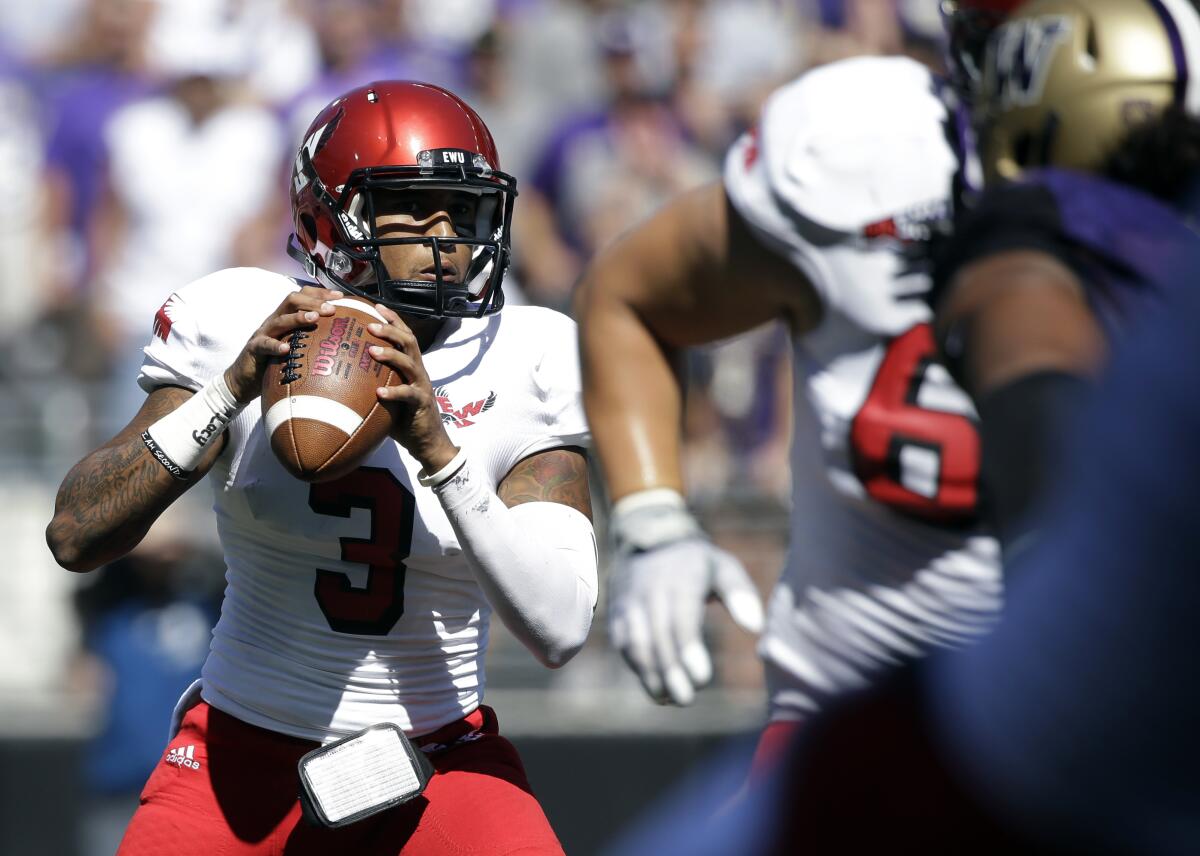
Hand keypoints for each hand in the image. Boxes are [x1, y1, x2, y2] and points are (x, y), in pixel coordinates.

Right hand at [223, 286, 342, 403]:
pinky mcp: (254, 349)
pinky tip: (286, 348)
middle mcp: (275, 321)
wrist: (244, 377)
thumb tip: (340, 338)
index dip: (321, 293)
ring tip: (314, 318)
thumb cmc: (274, 360)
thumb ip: (310, 338)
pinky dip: (275, 346)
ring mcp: (264, 333)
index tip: (340, 297)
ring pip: (280, 320)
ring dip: (298, 318)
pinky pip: (264, 345)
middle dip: (313, 302)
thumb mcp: (294, 344)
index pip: (303, 296)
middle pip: (292, 301)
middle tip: (331, 309)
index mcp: (286, 317)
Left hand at [367, 304, 457, 472]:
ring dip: (391, 354)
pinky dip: (394, 392)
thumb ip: (371, 383)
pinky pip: (409, 395)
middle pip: (408, 342)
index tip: (374, 305)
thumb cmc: (403, 418)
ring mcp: (421, 386)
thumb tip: (338, 377)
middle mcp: (418, 371)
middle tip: (369, 323)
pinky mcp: (422, 404)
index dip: (392, 319)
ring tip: (371, 351)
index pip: (404, 335)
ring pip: (410, 363)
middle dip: (390, 329)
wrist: (428, 442)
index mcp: (411, 366)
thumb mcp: (387, 396)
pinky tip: (379, 392)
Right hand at [607, 496, 763, 705]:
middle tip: (686, 699)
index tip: (702, 678)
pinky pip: (624, 645)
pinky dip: (638, 669)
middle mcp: (650, 590)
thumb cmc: (695, 563)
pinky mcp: (618, 614)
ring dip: (651, 675)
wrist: (648, 541)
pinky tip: (656, 689)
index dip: (688, 649)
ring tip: (669, 700)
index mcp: (680, 578)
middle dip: (670, 671)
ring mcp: (630, 603)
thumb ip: (740, 593)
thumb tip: (755, 627)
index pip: (681, 617)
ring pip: (636, 643)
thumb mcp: (722, 567)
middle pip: (657, 637)